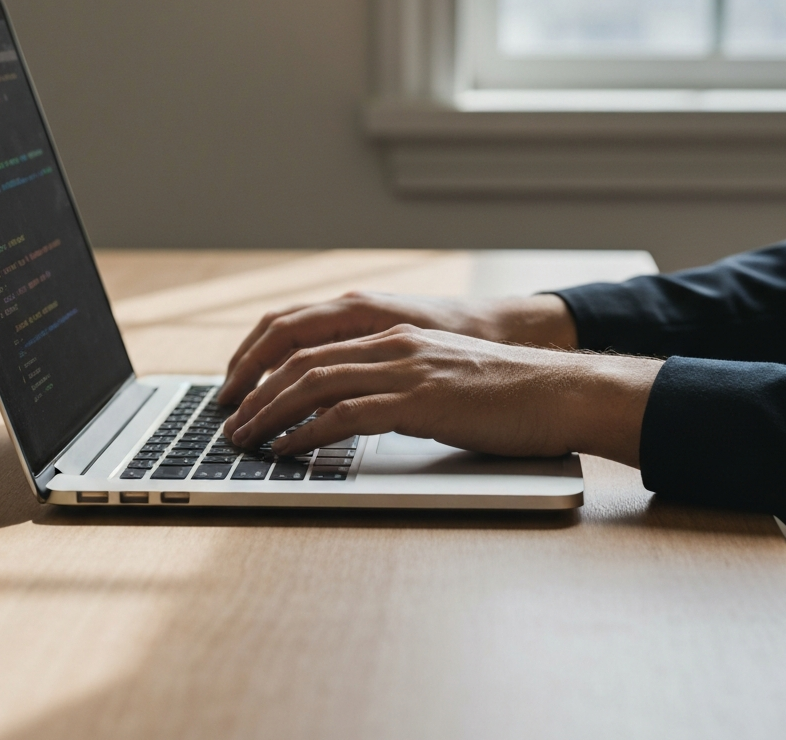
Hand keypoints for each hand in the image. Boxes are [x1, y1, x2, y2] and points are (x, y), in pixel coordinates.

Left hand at [217, 290, 576, 407]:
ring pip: (314, 383)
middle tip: (228, 421)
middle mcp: (392, 343)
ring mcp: (405, 369)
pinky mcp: (419, 401)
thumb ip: (395, 384)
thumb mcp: (438, 375)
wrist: (556, 392)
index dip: (266, 365)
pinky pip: (346, 415)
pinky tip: (287, 451)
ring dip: (269, 413)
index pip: (310, 340)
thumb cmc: (503, 393)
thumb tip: (353, 411)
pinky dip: (307, 434)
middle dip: (255, 392)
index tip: (241, 392)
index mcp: (393, 334)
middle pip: (301, 359)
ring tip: (244, 439)